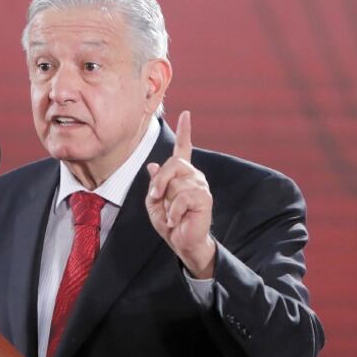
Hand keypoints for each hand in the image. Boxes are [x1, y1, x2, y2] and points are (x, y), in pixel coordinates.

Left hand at [145, 111, 215, 277]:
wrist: (182, 243)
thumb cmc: (169, 223)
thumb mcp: (154, 203)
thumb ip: (155, 184)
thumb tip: (152, 165)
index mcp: (181, 175)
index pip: (183, 149)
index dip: (185, 131)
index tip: (186, 113)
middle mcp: (193, 176)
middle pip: (173, 163)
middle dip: (160, 182)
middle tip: (156, 198)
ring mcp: (200, 186)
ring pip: (176, 181)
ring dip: (166, 201)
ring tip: (170, 214)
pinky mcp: (204, 198)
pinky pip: (182, 197)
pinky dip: (173, 211)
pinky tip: (176, 220)